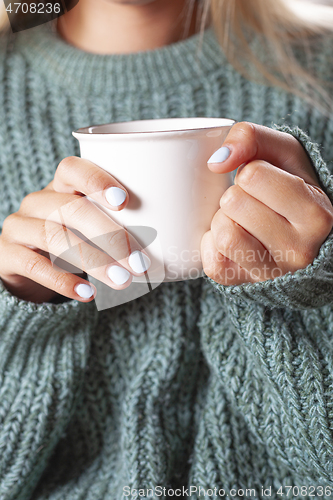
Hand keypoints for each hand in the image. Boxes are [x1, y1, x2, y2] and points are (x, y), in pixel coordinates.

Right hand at [0, 156, 150, 302]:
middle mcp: (37, 202)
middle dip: (110, 235)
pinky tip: (88, 294)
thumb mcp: (92, 227)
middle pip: (71, 209)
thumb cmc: (72, 241)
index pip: (72, 169)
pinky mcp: (6, 255)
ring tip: (122, 280)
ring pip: (55, 238)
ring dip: (94, 261)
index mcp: (61, 188)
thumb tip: (175, 236)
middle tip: (139, 262)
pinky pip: (35, 266)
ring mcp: (18, 227)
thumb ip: (120, 224)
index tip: (125, 201)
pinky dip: (64, 281)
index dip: (97, 180)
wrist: (26, 266)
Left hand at [201, 122, 332, 284]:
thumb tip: (216, 162)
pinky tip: (231, 240)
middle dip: (235, 196)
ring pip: (223, 234)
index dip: (250, 172)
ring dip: (223, 220)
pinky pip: (212, 262)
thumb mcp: (283, 153)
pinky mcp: (245, 285)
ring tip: (241, 221)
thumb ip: (252, 137)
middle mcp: (300, 250)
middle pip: (233, 203)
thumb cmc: (290, 189)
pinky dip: (212, 246)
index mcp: (316, 214)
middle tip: (252, 204)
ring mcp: (272, 272)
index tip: (265, 184)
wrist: (298, 236)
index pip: (252, 175)